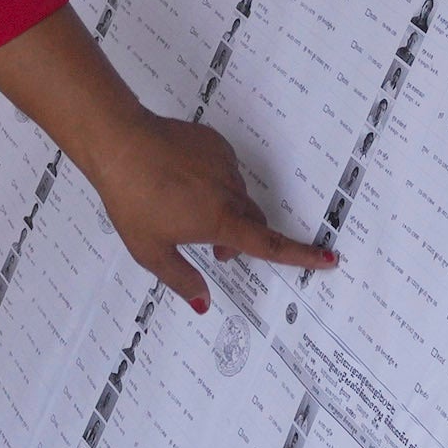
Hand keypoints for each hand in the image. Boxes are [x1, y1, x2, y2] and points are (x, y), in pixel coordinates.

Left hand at [82, 114, 333, 311]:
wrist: (120, 142)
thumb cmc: (132, 200)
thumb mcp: (149, 250)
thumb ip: (181, 279)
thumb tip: (204, 304)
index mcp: (219, 221)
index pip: (268, 245)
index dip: (301, 255)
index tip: (328, 258)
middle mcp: (229, 192)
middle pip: (253, 221)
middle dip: (241, 238)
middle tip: (211, 249)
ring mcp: (224, 163)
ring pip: (237, 195)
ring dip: (224, 209)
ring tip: (181, 207)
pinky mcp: (215, 143)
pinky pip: (225, 169)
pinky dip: (213, 182)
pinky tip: (182, 180)